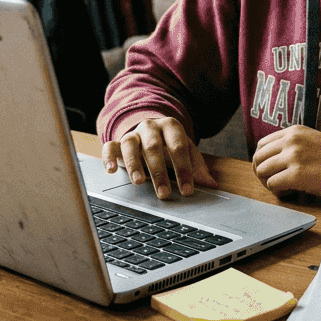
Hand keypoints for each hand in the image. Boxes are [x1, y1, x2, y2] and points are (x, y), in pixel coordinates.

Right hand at [101, 117, 216, 198]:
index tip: (186, 190)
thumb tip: (211, 185)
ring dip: (134, 164)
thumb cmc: (170, 144)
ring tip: (139, 183)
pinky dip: (108, 158)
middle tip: (164, 193)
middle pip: (154, 147)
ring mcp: (132, 134)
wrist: (151, 129)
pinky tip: (111, 171)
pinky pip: (109, 147)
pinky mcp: (117, 142)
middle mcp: (150, 127)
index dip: (183, 169)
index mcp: (171, 126)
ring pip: (130, 145)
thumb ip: (198, 167)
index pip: (179, 147)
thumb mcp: (187, 151)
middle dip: (159, 172)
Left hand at [251, 125, 320, 201]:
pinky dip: (279, 192)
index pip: (263, 144)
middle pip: (259, 157)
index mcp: (294, 131)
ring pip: (262, 171)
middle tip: (273, 182)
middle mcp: (291, 140)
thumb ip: (292, 145)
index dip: (263, 160)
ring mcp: (293, 156)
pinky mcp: (296, 174)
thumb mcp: (312, 141)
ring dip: (269, 183)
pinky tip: (291, 192)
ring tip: (284, 188)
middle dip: (262, 173)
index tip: (270, 171)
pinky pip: (273, 184)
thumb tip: (271, 160)